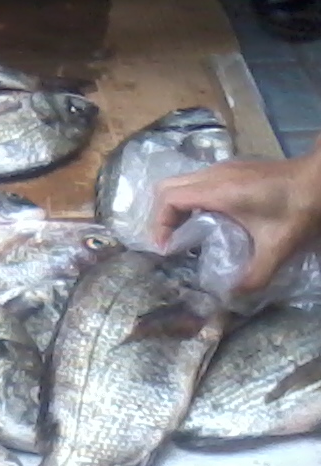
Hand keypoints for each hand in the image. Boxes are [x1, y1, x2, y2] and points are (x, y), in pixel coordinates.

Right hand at [152, 150, 320, 290]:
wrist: (319, 179)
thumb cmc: (296, 209)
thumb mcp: (278, 247)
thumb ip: (256, 274)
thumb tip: (235, 296)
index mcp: (217, 191)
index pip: (169, 198)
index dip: (160, 223)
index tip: (165, 247)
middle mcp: (212, 175)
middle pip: (166, 186)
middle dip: (160, 214)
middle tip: (168, 240)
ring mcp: (221, 169)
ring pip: (180, 181)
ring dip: (174, 206)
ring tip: (181, 233)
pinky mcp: (230, 169)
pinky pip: (195, 181)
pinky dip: (188, 199)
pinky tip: (205, 218)